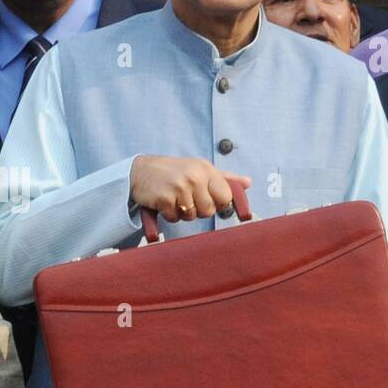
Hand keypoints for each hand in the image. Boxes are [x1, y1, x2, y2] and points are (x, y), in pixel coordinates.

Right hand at [129, 155, 250, 223]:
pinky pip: (175, 218)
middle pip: (209, 210)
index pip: (226, 196)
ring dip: (182, 212)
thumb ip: (223, 178)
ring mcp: (179, 187)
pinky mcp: (165, 198)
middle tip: (186, 198)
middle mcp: (194, 177)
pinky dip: (169, 214)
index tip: (208, 200)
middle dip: (198, 209)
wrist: (139, 171)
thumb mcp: (198, 169)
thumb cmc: (171, 171)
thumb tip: (247, 183)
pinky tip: (163, 202)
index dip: (218, 203)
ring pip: (192, 216)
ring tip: (173, 198)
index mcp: (206, 169)